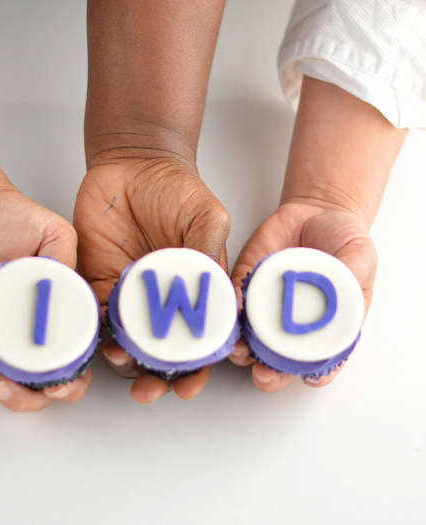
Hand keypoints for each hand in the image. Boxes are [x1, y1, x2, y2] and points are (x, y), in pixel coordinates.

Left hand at [0, 183, 91, 411]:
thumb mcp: (52, 231)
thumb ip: (65, 262)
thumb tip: (72, 298)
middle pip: (37, 385)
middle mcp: (30, 331)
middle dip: (29, 397)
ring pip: (0, 382)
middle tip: (18, 386)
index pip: (74, 359)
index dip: (72, 380)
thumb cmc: (10, 216)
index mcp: (58, 313)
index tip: (61, 382)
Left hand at [74, 159, 229, 402]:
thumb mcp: (207, 217)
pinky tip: (98, 341)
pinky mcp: (100, 281)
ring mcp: (129, 293)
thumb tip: (225, 300)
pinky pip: (98, 313)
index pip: (197, 340)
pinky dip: (98, 331)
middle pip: (159, 350)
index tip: (189, 386)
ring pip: (127, 340)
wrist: (133, 165)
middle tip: (149, 391)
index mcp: (194, 292)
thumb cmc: (178, 190)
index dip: (195, 368)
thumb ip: (211, 254)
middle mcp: (162, 300)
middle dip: (156, 378)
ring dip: (125, 360)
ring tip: (123, 364)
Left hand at [230, 202, 375, 391]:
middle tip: (264, 375)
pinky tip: (230, 313)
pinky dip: (231, 310)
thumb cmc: (343, 240)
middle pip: (279, 359)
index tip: (308, 379)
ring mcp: (266, 305)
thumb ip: (352, 276)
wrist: (316, 210)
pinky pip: (234, 300)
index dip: (315, 374)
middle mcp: (291, 322)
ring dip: (242, 350)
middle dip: (269, 373)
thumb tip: (346, 298)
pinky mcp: (246, 282)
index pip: (319, 359)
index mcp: (323, 325)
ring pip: (250, 337)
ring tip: (240, 352)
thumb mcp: (358, 255)